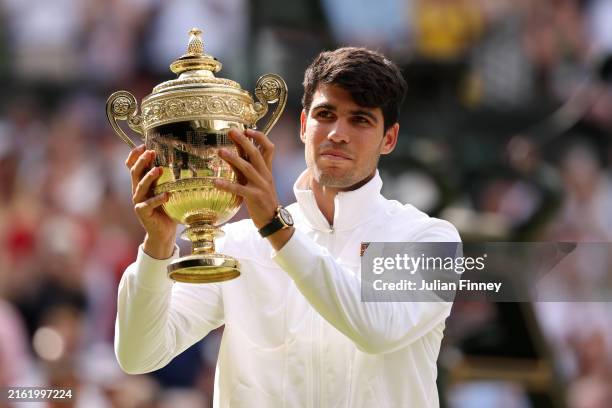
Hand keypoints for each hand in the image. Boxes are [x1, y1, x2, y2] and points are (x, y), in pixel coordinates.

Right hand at [126, 144, 176, 258]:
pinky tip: (167, 195)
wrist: (164, 232)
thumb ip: (170, 179)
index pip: (132, 166)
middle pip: (135, 173)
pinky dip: (158, 199)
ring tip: (159, 169)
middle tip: (151, 152)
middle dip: (141, 161)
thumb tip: (184, 161)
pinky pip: (148, 204)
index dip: (135, 155)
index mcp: (142, 184)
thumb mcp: (168, 190)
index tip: (143, 144)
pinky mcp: (143, 213)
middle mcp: (138, 191)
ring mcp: (139, 202)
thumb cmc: (168, 209)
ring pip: (140, 186)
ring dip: (149, 177)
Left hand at [213, 128, 278, 228]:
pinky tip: (215, 182)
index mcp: (267, 170)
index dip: (259, 137)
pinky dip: (227, 185)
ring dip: (233, 158)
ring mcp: (261, 186)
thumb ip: (247, 167)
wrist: (273, 220)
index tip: (247, 129)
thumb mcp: (256, 181)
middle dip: (244, 141)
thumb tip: (235, 152)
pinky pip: (239, 189)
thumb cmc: (262, 199)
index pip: (268, 148)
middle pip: (256, 153)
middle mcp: (265, 175)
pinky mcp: (255, 197)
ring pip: (247, 168)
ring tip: (220, 151)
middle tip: (231, 131)